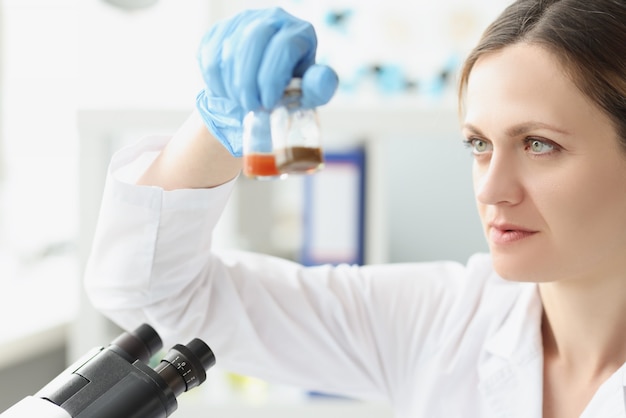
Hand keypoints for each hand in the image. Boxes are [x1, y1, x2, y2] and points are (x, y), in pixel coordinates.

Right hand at [196, 7, 338, 156]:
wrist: (262, 88)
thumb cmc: (290, 90)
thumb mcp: (309, 93)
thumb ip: (318, 88)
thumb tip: (322, 80)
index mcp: (300, 32)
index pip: (283, 47)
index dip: (272, 78)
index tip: (268, 103)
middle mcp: (273, 18)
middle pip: (254, 40)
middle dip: (249, 80)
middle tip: (250, 105)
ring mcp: (244, 21)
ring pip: (230, 48)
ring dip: (232, 83)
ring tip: (242, 103)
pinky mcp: (220, 30)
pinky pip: (210, 54)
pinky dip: (216, 80)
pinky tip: (228, 93)